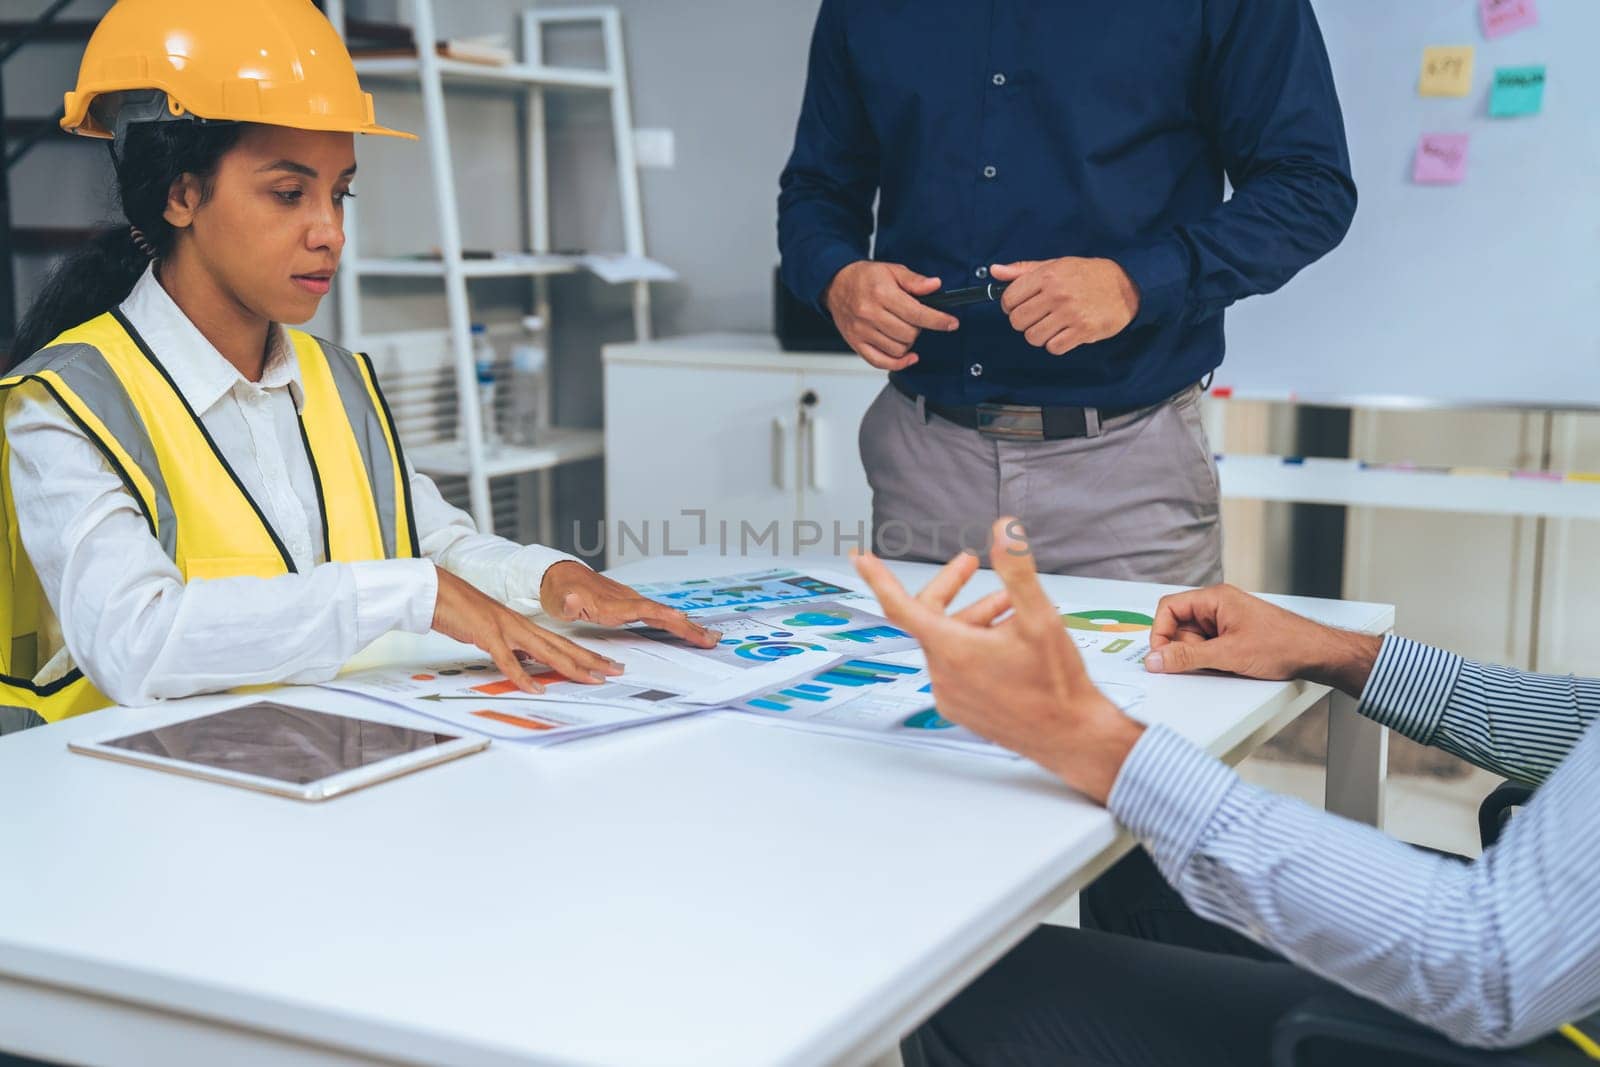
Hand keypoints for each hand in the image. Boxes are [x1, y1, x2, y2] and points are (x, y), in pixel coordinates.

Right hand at [431, 565, 622, 691]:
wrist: (439, 591)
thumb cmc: (464, 612)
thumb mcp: (494, 633)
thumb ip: (512, 647)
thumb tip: (524, 663)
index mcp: (524, 626)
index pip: (563, 643)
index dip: (587, 654)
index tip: (607, 664)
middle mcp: (521, 626)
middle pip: (563, 646)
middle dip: (592, 660)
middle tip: (616, 671)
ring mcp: (506, 630)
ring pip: (545, 651)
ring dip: (570, 667)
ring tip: (592, 679)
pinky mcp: (487, 636)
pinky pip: (508, 660)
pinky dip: (522, 676)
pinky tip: (535, 689)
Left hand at [539, 561, 719, 647]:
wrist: (561, 575)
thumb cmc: (560, 590)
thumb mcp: (558, 599)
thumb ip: (567, 603)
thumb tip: (572, 600)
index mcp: (612, 602)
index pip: (642, 609)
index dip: (662, 615)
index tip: (682, 620)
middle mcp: (627, 600)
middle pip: (663, 614)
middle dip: (687, 627)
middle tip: (710, 638)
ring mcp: (632, 602)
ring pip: (665, 615)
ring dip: (688, 627)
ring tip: (711, 637)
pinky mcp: (632, 606)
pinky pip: (660, 616)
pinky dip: (677, 624)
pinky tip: (690, 629)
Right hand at [823, 260, 959, 370]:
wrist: (835, 284)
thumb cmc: (865, 278)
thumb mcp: (892, 270)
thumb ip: (914, 280)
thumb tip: (935, 286)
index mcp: (881, 294)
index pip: (917, 313)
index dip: (938, 320)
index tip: (951, 323)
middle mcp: (870, 314)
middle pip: (909, 334)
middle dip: (919, 327)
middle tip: (914, 318)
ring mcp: (862, 331)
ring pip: (898, 349)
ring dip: (908, 342)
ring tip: (903, 328)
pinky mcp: (856, 344)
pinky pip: (881, 362)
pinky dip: (898, 363)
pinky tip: (908, 356)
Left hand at [851, 518, 1143, 803]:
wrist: (1071, 737)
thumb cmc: (1056, 686)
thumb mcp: (1041, 617)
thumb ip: (1017, 570)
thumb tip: (1003, 531)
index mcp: (952, 650)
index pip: (899, 606)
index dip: (878, 577)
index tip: (862, 559)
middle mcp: (943, 674)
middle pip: (930, 617)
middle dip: (950, 586)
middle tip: (971, 563)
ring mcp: (950, 694)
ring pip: (948, 641)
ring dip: (973, 617)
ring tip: (1009, 605)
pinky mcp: (961, 707)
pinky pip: (956, 666)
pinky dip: (974, 645)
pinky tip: (1007, 639)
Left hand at [991, 257, 1139, 355]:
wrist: (1126, 286)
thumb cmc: (1087, 275)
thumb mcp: (1056, 265)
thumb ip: (1023, 270)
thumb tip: (994, 271)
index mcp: (1047, 275)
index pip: (1009, 298)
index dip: (1010, 306)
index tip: (1021, 306)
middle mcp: (1057, 294)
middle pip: (1018, 321)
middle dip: (1024, 322)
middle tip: (1038, 317)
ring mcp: (1070, 313)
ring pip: (1033, 337)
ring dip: (1039, 335)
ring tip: (1052, 325)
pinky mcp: (1083, 331)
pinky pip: (1053, 347)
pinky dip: (1055, 344)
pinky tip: (1064, 333)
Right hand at [1144, 584, 1380, 695]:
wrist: (1316, 654)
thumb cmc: (1283, 644)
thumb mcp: (1228, 654)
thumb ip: (1186, 657)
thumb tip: (1156, 659)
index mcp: (1214, 598)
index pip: (1169, 608)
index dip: (1160, 632)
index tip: (1161, 656)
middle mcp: (1218, 606)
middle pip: (1179, 625)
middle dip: (1185, 648)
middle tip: (1202, 662)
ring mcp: (1226, 621)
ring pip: (1194, 640)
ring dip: (1201, 656)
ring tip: (1225, 663)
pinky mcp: (1233, 635)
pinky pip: (1209, 647)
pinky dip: (1212, 660)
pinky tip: (1230, 665)